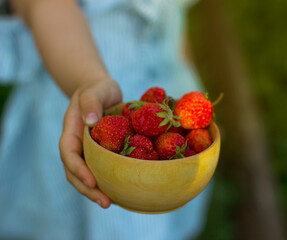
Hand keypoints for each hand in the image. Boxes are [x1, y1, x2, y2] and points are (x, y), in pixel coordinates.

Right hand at [59, 78, 121, 207]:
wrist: (102, 91)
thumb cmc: (98, 89)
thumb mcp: (95, 89)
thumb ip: (91, 102)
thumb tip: (90, 122)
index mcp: (72, 131)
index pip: (69, 154)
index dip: (78, 170)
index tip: (93, 182)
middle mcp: (78, 144)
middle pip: (75, 171)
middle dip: (88, 189)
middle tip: (106, 203)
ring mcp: (88, 150)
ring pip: (87, 174)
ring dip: (96, 191)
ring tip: (112, 203)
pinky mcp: (100, 153)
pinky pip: (101, 170)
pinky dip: (107, 182)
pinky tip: (120, 191)